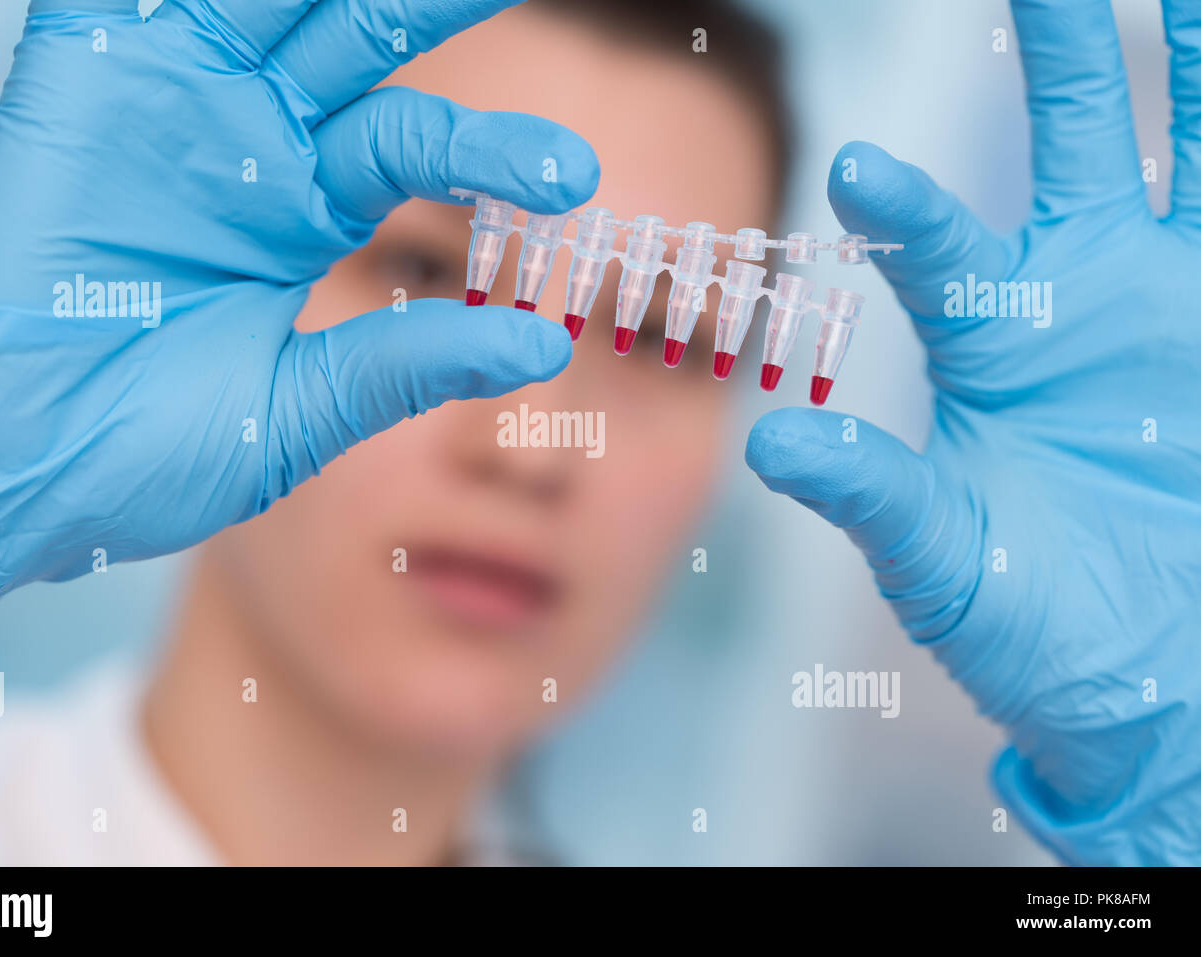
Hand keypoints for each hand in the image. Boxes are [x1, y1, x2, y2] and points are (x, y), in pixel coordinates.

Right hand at [0, 0, 598, 654]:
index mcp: (303, 211)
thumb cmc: (137, 454)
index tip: (574, 179)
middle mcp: (247, 144)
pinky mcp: (81, 87)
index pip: (414, 142)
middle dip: (432, 2)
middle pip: (356, 35)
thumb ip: (406, 367)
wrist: (7, 470)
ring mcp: (169, 106)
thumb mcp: (294, 411)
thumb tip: (541, 349)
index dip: (492, 149)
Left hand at [745, 0, 1200, 863]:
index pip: (941, 248)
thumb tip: (773, 443)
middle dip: (1063, 54)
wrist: (1149, 675)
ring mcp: (1177, 304)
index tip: (855, 165)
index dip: (904, 206)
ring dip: (1190, 70)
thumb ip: (871, 495)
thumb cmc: (1027, 621)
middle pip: (1076, 144)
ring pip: (1190, 153)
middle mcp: (1083, 296)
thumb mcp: (938, 557)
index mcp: (996, 339)